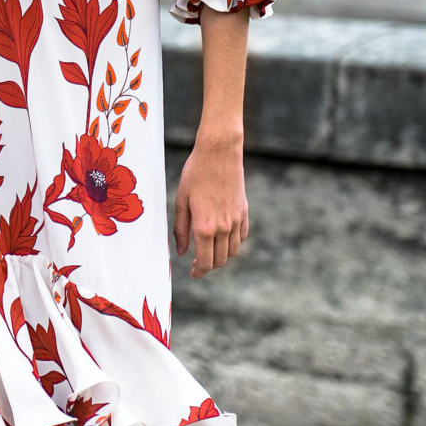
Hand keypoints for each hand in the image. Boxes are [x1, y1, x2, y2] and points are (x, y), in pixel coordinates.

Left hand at [172, 129, 247, 277]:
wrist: (219, 152)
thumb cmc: (195, 174)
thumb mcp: (181, 201)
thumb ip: (181, 229)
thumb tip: (181, 252)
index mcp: (205, 227)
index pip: (205, 261)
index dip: (199, 272)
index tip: (193, 273)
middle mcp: (224, 227)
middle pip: (220, 260)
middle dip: (208, 266)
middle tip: (197, 264)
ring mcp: (236, 220)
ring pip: (233, 251)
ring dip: (221, 256)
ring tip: (209, 252)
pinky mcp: (244, 211)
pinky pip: (242, 236)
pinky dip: (233, 242)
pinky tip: (222, 238)